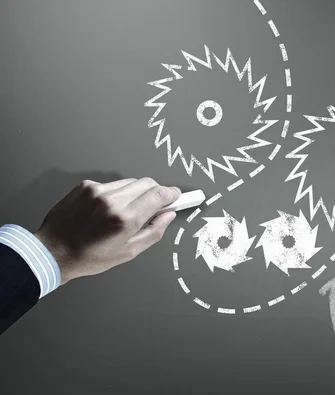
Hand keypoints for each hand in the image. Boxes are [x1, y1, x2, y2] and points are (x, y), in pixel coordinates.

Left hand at [33, 177, 180, 284]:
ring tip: (126, 211)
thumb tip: (169, 215)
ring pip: (130, 182)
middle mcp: (112, 201)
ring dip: (136, 193)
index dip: (172, 194)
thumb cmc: (89, 257)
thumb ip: (153, 232)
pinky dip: (117, 193)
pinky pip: (112, 184)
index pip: (158, 194)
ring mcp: (98, 191)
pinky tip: (107, 209)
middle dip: (156, 191)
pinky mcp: (86, 186)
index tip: (177, 196)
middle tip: (156, 204)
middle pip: (147, 183)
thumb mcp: (128, 252)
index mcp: (125, 219)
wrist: (53, 251)